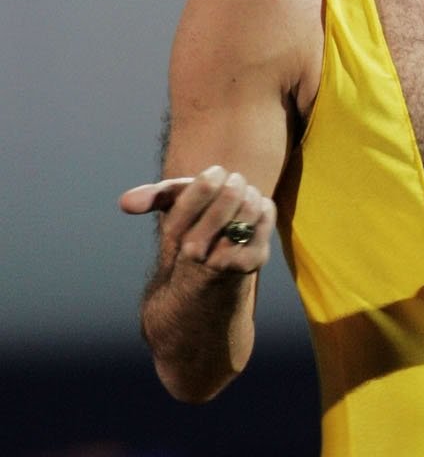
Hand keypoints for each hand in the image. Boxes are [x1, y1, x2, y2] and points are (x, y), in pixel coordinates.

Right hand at [119, 166, 275, 273]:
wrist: (207, 283)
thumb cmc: (191, 234)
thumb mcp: (170, 212)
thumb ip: (153, 198)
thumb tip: (125, 203)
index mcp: (175, 232)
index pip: (202, 188)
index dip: (213, 176)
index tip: (215, 174)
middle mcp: (198, 248)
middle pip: (230, 195)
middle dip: (235, 183)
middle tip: (234, 182)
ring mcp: (227, 257)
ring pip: (250, 206)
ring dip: (250, 195)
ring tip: (244, 197)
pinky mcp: (253, 260)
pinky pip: (266, 217)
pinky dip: (264, 209)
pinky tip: (255, 213)